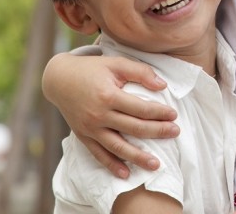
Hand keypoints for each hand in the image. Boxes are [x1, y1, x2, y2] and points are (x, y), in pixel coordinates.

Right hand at [43, 52, 178, 177]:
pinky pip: (99, 154)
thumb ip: (140, 71)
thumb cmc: (92, 69)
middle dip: (157, 132)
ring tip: (156, 164)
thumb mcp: (116, 62)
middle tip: (175, 133)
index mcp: (109, 95)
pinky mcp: (83, 136)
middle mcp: (99, 115)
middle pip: (133, 128)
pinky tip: (125, 174)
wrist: (60, 79)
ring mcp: (90, 129)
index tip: (174, 115)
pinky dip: (112, 165)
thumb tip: (162, 86)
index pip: (140, 108)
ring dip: (138, 157)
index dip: (159, 113)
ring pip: (118, 147)